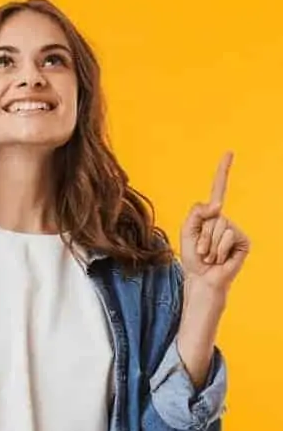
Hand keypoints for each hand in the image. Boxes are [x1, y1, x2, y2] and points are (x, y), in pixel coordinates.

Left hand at [180, 152, 249, 292]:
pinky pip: (229, 235)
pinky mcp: (243, 241)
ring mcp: (234, 229)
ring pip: (219, 226)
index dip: (223, 171)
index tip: (230, 152)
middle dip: (201, 235)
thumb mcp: (186, 230)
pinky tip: (220, 258)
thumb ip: (196, 212)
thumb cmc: (192, 257)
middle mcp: (224, 218)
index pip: (218, 189)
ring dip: (209, 244)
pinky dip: (219, 249)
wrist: (202, 278)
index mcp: (210, 214)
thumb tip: (218, 205)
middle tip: (201, 250)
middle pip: (211, 215)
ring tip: (209, 255)